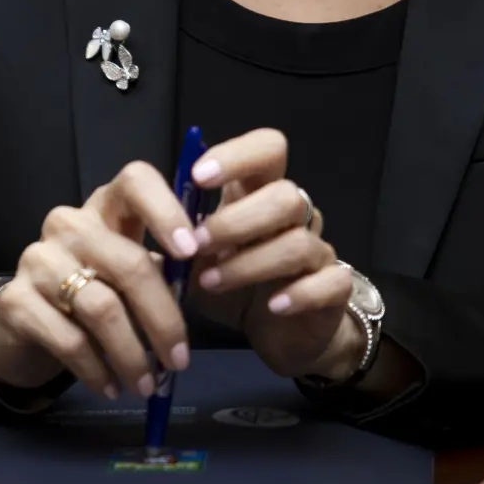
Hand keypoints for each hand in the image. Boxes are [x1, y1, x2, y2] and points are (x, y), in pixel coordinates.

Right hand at [0, 161, 200, 399]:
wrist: (26, 325)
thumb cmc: (96, 293)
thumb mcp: (132, 274)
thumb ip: (169, 270)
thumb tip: (216, 276)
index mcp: (105, 208)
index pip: (135, 181)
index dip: (166, 210)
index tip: (191, 252)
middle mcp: (68, 224)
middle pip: (128, 263)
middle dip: (163, 320)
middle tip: (180, 360)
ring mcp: (37, 259)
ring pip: (100, 307)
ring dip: (132, 354)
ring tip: (147, 384)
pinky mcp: (15, 300)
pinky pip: (69, 340)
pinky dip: (97, 369)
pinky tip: (111, 386)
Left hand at [180, 129, 351, 380]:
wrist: (281, 334)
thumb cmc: (234, 282)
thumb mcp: (199, 256)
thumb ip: (182, 231)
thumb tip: (148, 214)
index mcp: (260, 194)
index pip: (267, 149)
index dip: (237, 156)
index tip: (198, 177)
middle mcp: (296, 216)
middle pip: (286, 194)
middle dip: (236, 220)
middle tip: (197, 246)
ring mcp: (319, 251)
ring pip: (298, 241)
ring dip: (250, 262)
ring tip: (211, 282)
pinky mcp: (335, 289)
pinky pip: (328, 282)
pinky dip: (297, 294)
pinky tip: (270, 306)